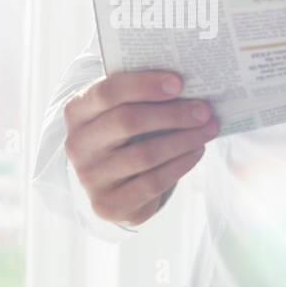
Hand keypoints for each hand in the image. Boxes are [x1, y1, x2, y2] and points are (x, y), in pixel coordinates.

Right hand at [63, 71, 219, 228]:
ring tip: (208, 129)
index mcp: (77, 111)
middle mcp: (77, 144)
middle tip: (204, 110)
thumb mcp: (121, 110)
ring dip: (183, 140)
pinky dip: (180, 165)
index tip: (179, 83)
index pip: (107, 91)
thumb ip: (140, 95)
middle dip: (172, 114)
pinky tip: (197, 152)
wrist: (110, 183)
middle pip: (127, 122)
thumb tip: (189, 85)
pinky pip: (152, 183)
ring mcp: (89, 177)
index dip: (144, 85)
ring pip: (144, 154)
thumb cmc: (123, 135)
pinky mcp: (107, 203)